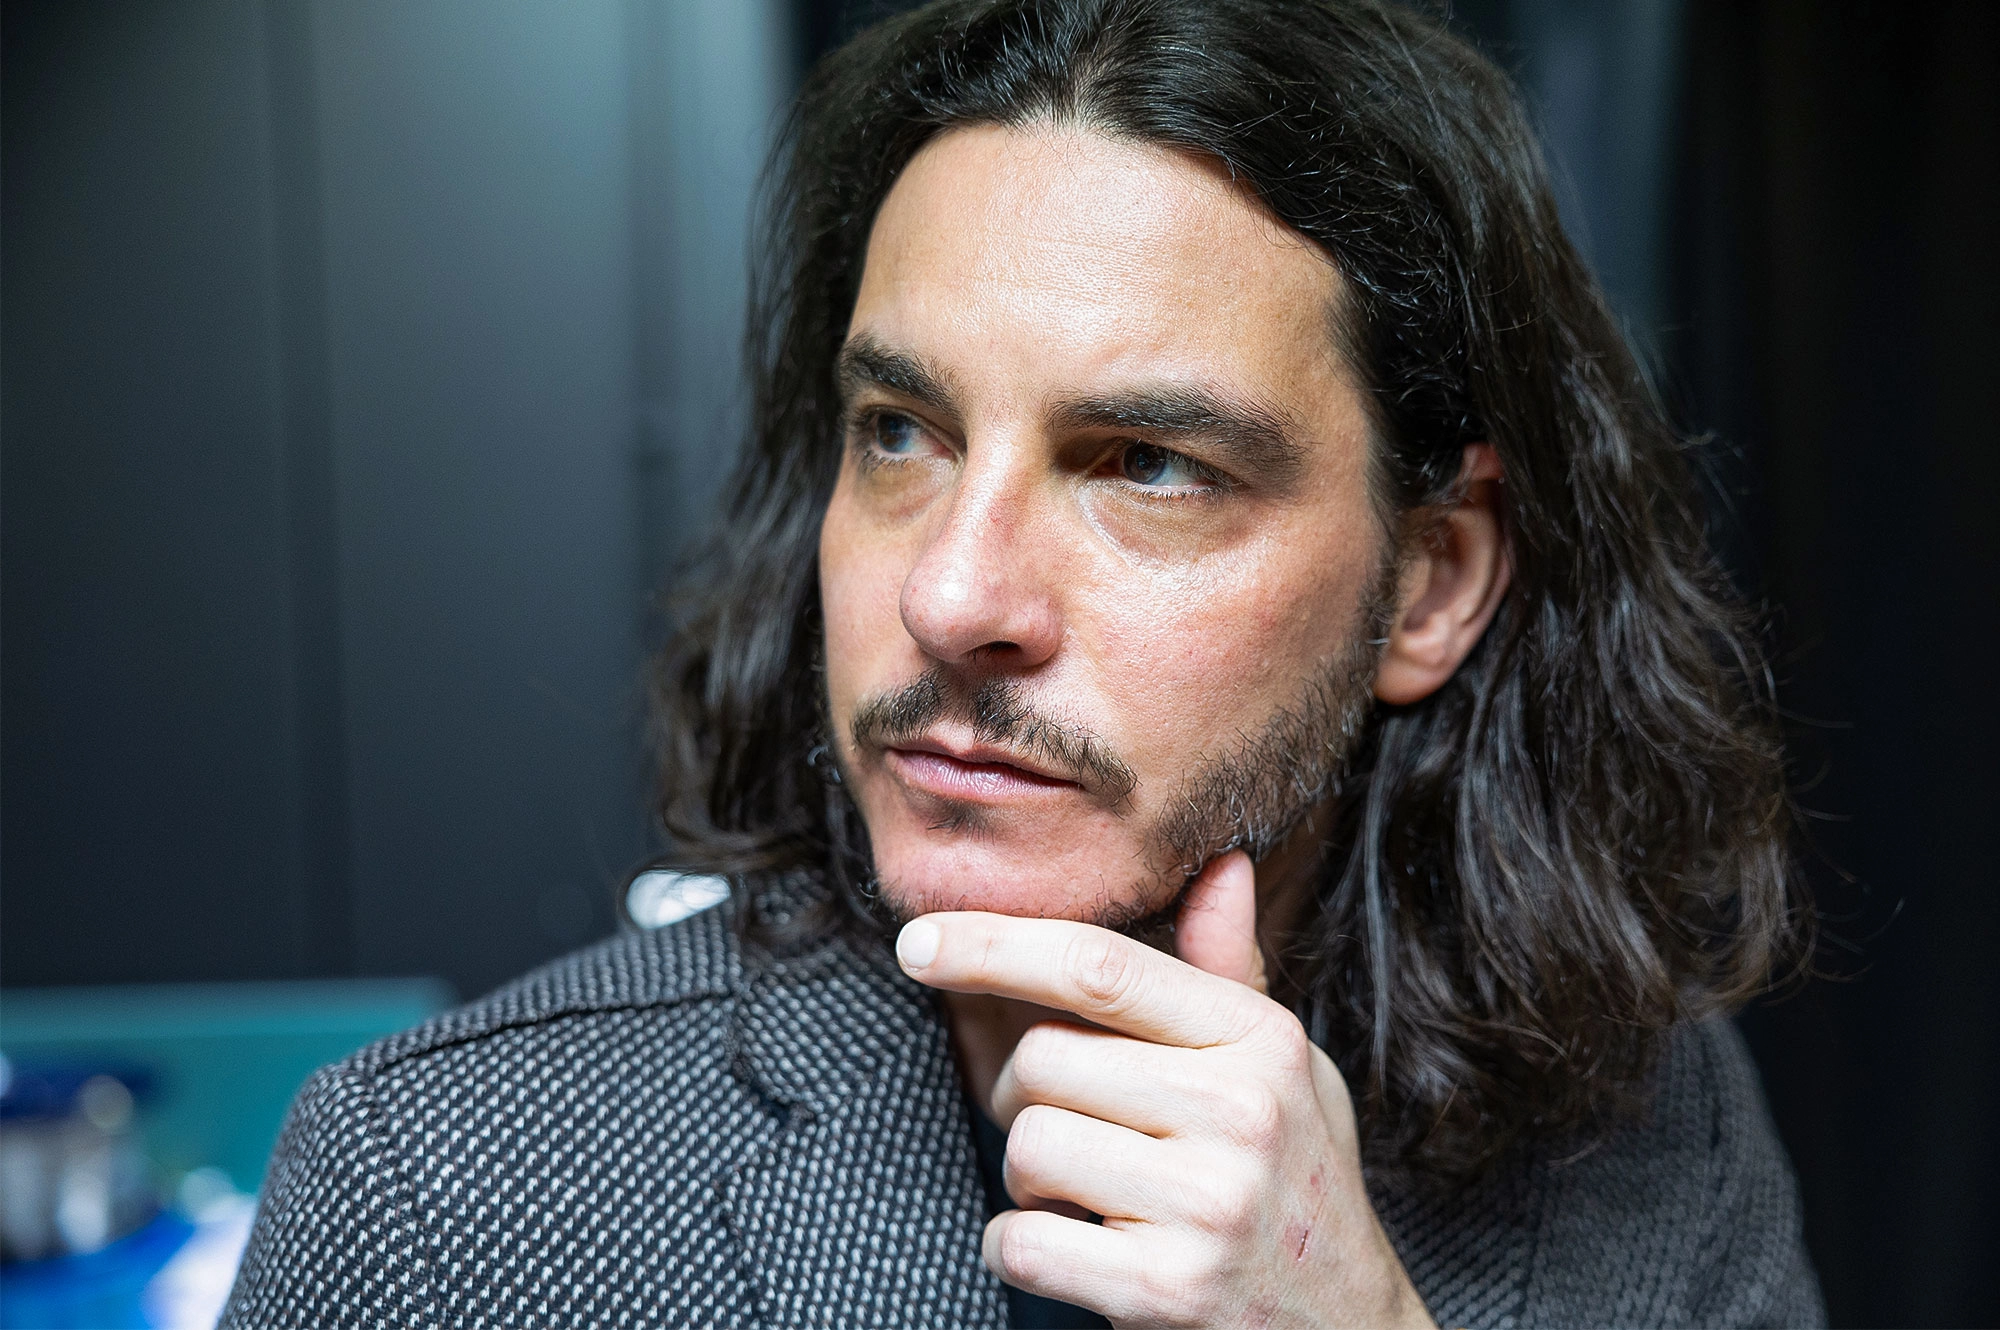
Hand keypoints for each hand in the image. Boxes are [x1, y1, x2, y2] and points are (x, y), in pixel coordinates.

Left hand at [894, 852, 1437, 1329]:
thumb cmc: (1295, 1183)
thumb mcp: (1285, 1071)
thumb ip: (1230, 974)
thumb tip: (1220, 864)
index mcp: (1257, 1041)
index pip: (1100, 969)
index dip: (994, 945)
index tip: (919, 942)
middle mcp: (1240, 1112)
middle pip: (1042, 1058)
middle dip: (1021, 1093)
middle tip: (1069, 1129)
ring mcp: (1206, 1204)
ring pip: (1027, 1145)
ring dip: (1028, 1178)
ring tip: (1088, 1195)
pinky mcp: (1166, 1290)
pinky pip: (1020, 1241)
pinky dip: (1019, 1248)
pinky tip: (1074, 1252)